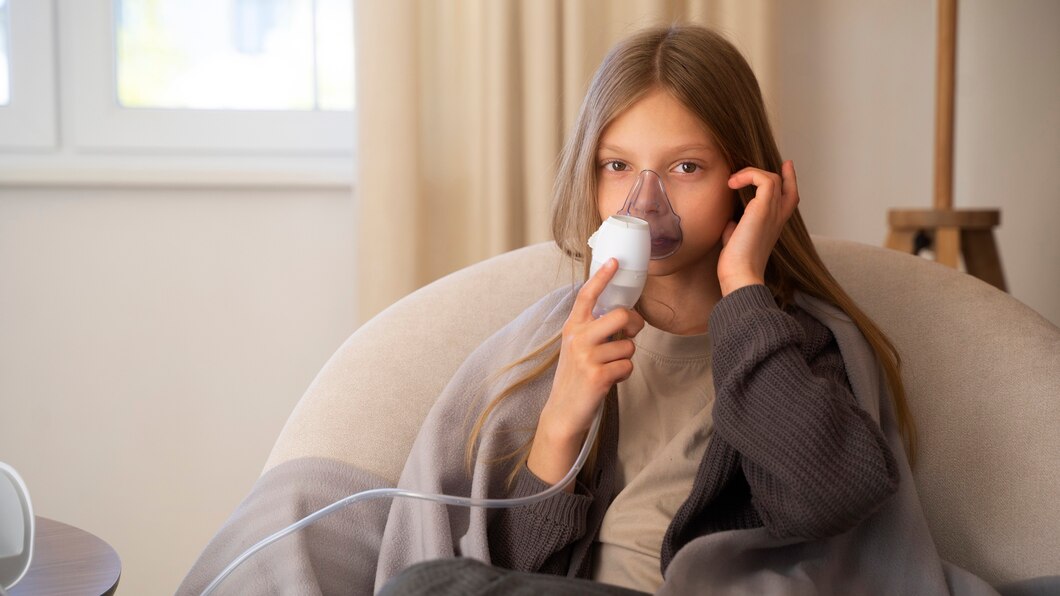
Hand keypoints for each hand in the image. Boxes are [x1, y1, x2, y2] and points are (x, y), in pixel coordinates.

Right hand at [527, 258, 644, 486]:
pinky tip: (609, 380)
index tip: (615, 261)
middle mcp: (578, 337)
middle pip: (621, 315)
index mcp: (573, 327)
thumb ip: (595, 329)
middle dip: (634, 324)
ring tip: (609, 367)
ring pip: (629, 345)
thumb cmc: (576, 376)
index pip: (587, 295)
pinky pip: (628, 366)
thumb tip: (627, 317)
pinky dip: (624, 374)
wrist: (563, 411)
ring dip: (626, 358)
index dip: (602, 277)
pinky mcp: (597, 375)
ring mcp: (586, 356)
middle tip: (631, 333)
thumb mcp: (578, 347)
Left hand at [718, 160, 799, 295]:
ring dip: (751, 173)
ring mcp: (774, 212)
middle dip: (773, 171)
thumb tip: (730, 222)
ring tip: (732, 182)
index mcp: (774, 225)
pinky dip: (749, 175)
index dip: (789, 179)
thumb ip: (737, 228)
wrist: (741, 275)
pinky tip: (732, 184)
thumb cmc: (736, 263)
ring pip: (772, 178)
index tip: (786, 165)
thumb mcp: (737, 241)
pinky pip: (764, 179)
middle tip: (749, 169)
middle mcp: (778, 217)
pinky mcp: (764, 209)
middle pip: (785, 185)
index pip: (790, 197)